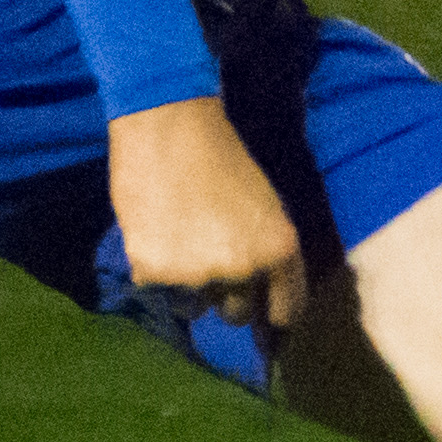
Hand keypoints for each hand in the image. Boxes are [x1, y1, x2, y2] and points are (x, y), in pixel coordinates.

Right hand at [104, 97, 302, 336]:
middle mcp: (242, 268)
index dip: (275, 313)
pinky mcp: (155, 271)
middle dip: (225, 297)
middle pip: (236, 314)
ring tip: (177, 240)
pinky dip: (154, 268)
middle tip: (208, 263)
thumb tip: (258, 292)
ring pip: (193, 304)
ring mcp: (197, 273)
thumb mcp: (264, 206)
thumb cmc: (220, 157)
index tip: (265, 315)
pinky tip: (155, 232)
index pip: (287, 309)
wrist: (168, 126)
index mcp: (279, 249)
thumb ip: (265, 251)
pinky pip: (158, 288)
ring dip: (186, 285)